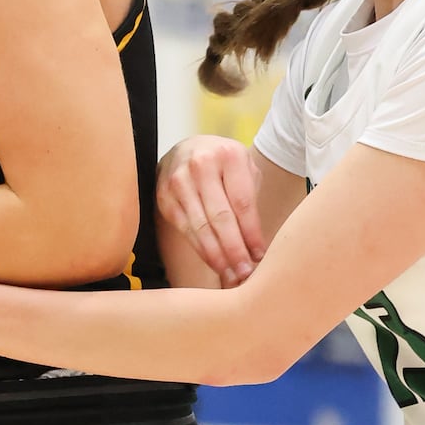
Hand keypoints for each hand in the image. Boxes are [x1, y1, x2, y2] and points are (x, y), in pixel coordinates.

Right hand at [156, 136, 264, 287]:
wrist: (189, 149)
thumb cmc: (224, 165)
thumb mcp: (245, 169)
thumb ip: (251, 200)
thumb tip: (256, 247)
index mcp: (228, 155)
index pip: (242, 203)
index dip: (251, 233)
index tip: (259, 255)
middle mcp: (201, 165)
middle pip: (220, 217)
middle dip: (234, 250)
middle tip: (245, 273)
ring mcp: (179, 180)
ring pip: (200, 227)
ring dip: (217, 256)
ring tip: (231, 274)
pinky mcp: (164, 197)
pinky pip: (185, 229)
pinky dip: (201, 249)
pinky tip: (214, 262)